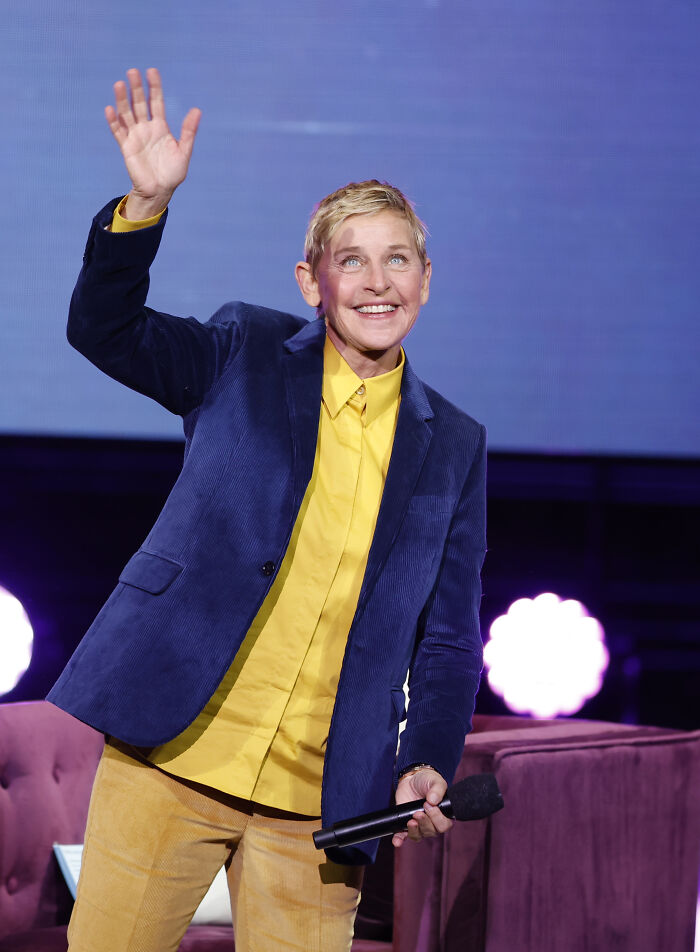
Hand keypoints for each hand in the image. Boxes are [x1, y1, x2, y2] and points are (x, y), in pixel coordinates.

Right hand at [105, 67, 200, 219]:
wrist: (160, 191)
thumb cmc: (173, 173)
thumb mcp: (184, 151)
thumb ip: (189, 131)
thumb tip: (197, 110)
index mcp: (160, 127)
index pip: (156, 102)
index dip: (154, 87)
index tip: (152, 71)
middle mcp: (146, 128)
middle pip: (139, 103)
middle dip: (136, 88)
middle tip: (133, 71)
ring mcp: (135, 136)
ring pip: (126, 113)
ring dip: (122, 99)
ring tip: (119, 84)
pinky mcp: (126, 147)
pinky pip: (118, 132)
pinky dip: (114, 121)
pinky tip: (110, 109)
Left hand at [392, 767, 452, 847]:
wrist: (412, 778)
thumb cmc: (428, 780)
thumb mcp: (436, 781)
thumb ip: (438, 789)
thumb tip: (434, 800)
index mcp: (443, 815)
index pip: (444, 825)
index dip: (437, 818)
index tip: (429, 806)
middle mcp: (432, 823)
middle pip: (431, 832)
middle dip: (424, 823)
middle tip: (418, 812)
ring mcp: (419, 824)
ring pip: (418, 835)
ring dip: (414, 831)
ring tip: (410, 821)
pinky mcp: (405, 824)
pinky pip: (403, 836)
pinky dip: (400, 839)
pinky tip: (397, 841)